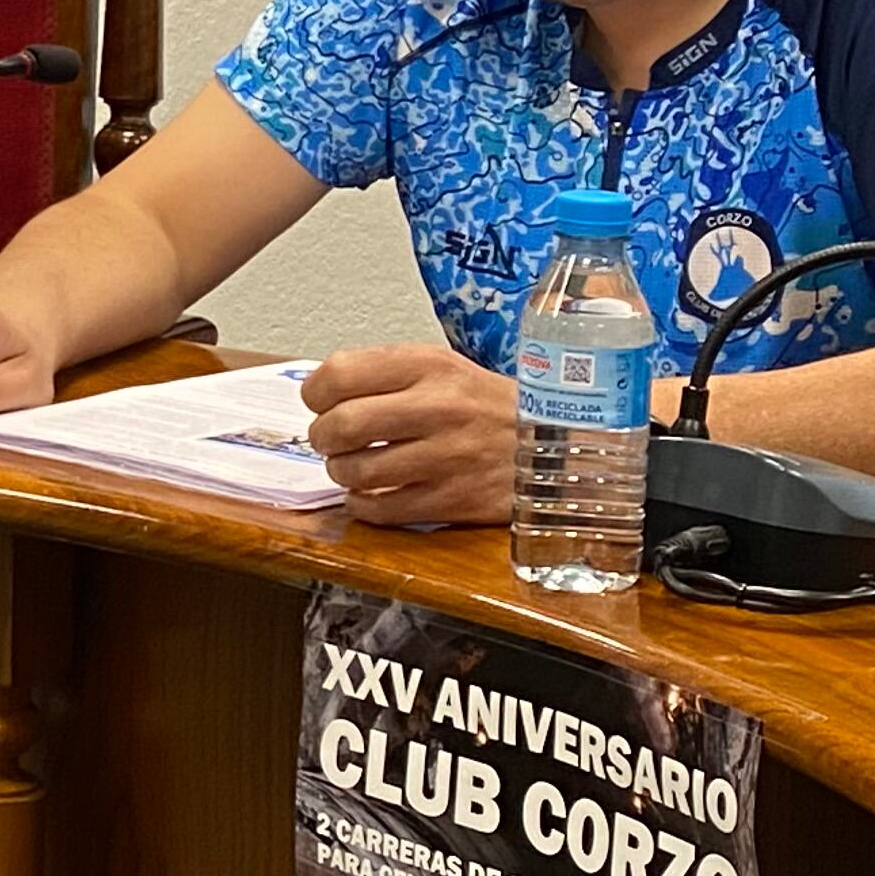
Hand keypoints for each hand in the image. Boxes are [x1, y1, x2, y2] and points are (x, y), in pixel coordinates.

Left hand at [302, 344, 520, 526]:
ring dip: (342, 472)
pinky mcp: (456, 500)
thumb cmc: (489, 407)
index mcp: (430, 365)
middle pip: (342, 425)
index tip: (318, 403)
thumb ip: (385, 375)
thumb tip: (320, 394)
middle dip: (322, 437)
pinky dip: (363, 505)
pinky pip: (382, 510)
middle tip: (329, 440)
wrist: (559, 446)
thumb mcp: (444, 368)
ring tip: (352, 466)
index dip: (315, 393)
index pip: (339, 373)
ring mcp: (448, 457)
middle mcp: (439, 407)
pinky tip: (370, 494)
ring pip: (357, 471)